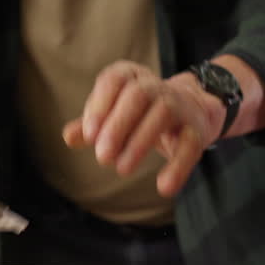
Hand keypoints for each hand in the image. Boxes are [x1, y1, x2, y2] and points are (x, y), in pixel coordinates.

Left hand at [63, 61, 223, 196]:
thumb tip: (68, 137)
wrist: (190, 109)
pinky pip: (189, 145)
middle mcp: (156, 86)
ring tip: (122, 169)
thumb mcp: (113, 114)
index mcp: (130, 77)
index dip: (100, 105)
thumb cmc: (139, 112)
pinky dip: (177, 167)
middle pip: (138, 95)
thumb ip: (90, 125)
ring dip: (140, 142)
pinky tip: (164, 188)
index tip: (89, 136)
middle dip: (118, 125)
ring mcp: (179, 105)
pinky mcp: (196, 129)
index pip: (114, 80)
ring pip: (162, 114)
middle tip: (102, 157)